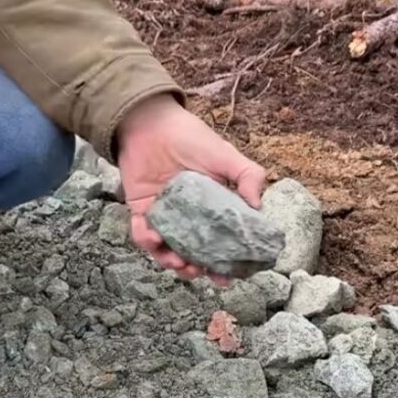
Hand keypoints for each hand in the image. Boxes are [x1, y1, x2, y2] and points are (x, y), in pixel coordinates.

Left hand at [117, 94, 266, 280]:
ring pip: (167, 250)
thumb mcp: (226, 155)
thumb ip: (248, 176)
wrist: (151, 121)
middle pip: (193, 253)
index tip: (230, 275)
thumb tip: (258, 207)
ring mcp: (164, 215)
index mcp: (211, 208)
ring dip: (173, 262)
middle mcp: (187, 217)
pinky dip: (148, 241)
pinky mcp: (140, 209)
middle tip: (204, 274)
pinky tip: (156, 240)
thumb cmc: (191, 137)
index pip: (219, 241)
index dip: (225, 261)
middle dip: (198, 269)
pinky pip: (141, 234)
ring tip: (181, 264)